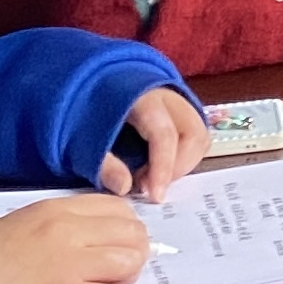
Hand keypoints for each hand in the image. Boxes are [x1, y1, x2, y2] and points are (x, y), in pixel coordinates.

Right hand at [0, 192, 157, 283]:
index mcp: (60, 209)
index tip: (119, 241)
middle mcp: (71, 231)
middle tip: (120, 267)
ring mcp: (71, 264)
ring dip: (126, 276)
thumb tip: (101, 233)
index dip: (127, 227)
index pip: (120, 209)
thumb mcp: (27, 221)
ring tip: (108, 283)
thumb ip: (65, 222)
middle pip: (133, 235)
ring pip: (130, 263)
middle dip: (134, 252)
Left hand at [93, 85, 208, 201]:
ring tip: (155, 179)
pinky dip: (185, 158)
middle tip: (151, 187)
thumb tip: (125, 188)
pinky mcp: (182, 113)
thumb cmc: (86, 112)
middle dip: (177, 167)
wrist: (90, 86)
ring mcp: (180, 103)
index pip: (165, 134)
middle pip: (193, 134)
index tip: (155, 197)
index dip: (163, 168)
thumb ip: (103, 163)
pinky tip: (161, 170)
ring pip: (199, 137)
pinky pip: (197, 138)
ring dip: (184, 165)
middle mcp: (169, 98)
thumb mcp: (83, 138)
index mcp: (144, 98)